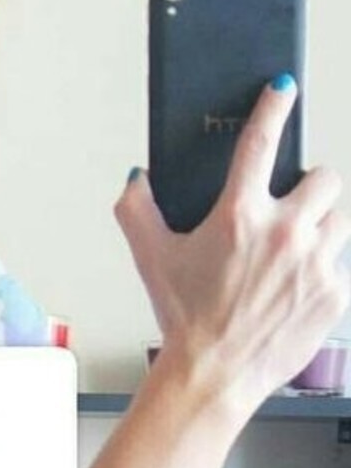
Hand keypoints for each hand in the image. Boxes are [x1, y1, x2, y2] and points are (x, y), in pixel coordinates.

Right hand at [114, 78, 350, 415]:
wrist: (213, 377)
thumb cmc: (185, 321)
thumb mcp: (151, 260)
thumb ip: (137, 210)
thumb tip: (136, 178)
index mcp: (239, 216)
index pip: (261, 142)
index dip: (273, 107)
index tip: (283, 90)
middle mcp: (284, 233)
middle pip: (326, 178)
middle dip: (312, 187)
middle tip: (294, 207)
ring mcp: (316, 264)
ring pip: (342, 219)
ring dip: (324, 226)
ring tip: (298, 249)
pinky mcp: (335, 293)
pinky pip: (344, 264)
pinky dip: (326, 270)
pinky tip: (299, 288)